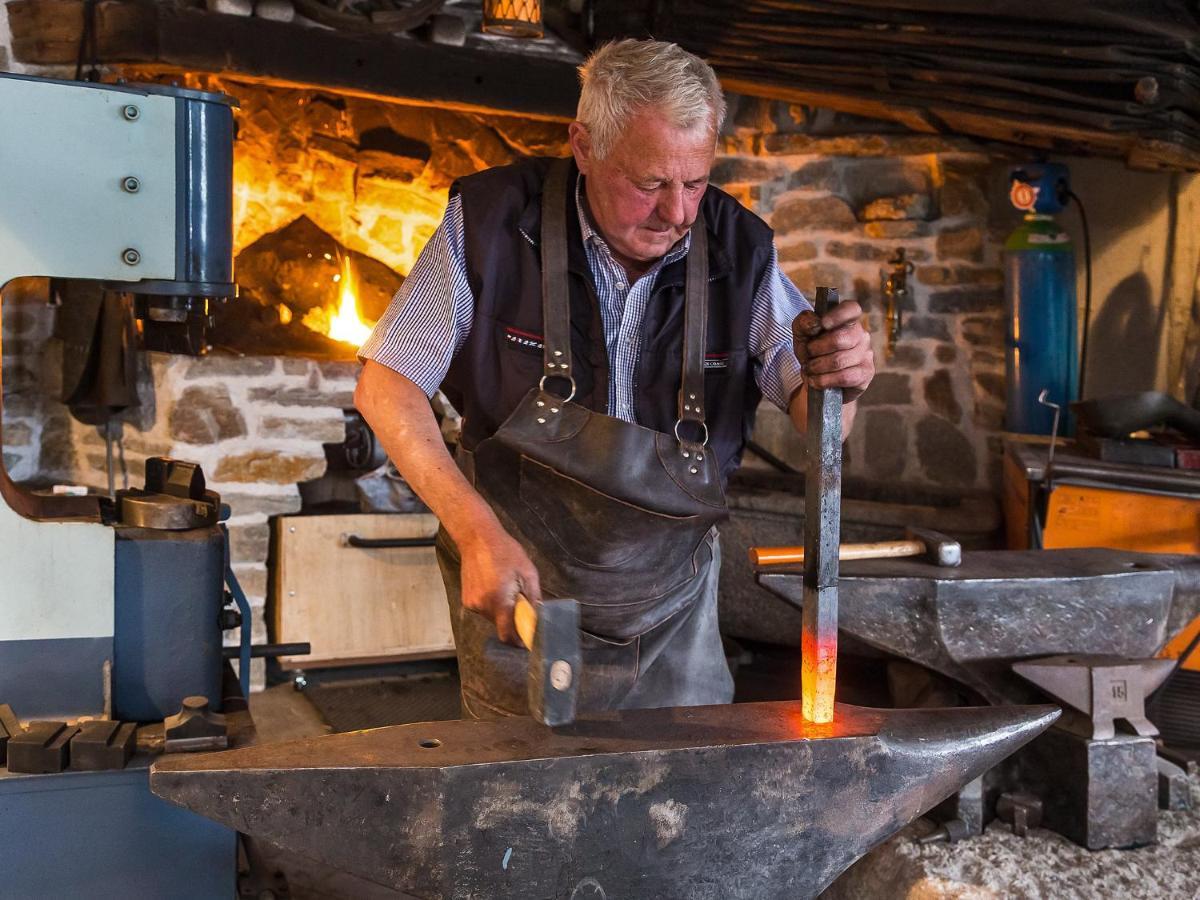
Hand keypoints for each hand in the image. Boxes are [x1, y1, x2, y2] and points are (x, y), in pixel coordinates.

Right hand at [458, 526, 541, 645]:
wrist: (477, 538)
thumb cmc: (505, 552)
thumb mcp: (528, 572)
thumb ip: (533, 598)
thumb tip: (538, 617)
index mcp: (499, 601)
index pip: (507, 635)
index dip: (518, 641)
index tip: (527, 641)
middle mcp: (482, 606)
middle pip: (501, 626)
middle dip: (512, 620)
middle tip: (520, 602)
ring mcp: (471, 603)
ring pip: (492, 617)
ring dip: (502, 610)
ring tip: (505, 588)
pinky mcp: (466, 599)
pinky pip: (484, 609)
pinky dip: (492, 604)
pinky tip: (494, 585)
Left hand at [792, 300, 874, 401]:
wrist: (818, 379)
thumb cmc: (813, 352)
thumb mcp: (802, 335)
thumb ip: (804, 323)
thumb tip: (815, 323)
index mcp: (847, 320)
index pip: (852, 309)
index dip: (838, 315)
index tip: (823, 324)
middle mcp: (861, 335)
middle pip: (840, 339)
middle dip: (817, 349)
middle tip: (808, 354)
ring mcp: (866, 354)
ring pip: (839, 360)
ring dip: (817, 367)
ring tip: (810, 369)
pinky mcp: (866, 373)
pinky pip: (844, 377)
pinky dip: (824, 380)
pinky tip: (816, 381)